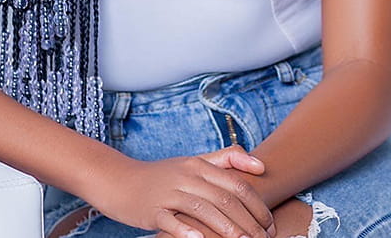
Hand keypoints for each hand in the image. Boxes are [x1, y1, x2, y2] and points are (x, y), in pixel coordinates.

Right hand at [97, 144, 275, 237]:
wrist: (120, 180)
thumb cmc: (162, 176)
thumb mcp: (192, 162)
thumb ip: (225, 159)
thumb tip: (261, 165)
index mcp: (199, 165)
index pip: (236, 184)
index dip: (257, 205)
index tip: (270, 225)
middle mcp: (187, 176)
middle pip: (224, 199)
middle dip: (249, 222)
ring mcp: (169, 193)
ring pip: (204, 210)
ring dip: (227, 229)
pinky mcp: (153, 210)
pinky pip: (172, 221)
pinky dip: (187, 231)